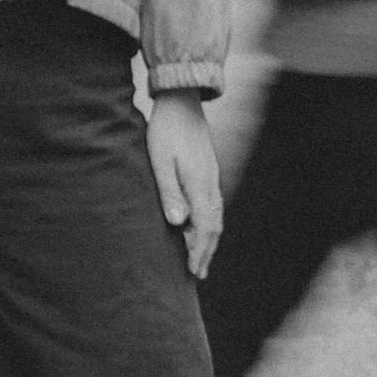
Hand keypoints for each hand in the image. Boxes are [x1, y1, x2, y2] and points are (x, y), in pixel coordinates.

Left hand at [147, 92, 223, 278]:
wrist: (182, 102)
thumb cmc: (165, 131)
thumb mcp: (160, 161)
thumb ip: (169, 192)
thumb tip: (178, 223)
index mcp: (199, 185)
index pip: (203, 228)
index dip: (199, 252)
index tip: (194, 272)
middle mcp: (210, 184)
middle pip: (214, 226)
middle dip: (206, 251)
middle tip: (199, 274)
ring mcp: (212, 177)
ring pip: (215, 216)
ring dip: (208, 239)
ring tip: (200, 257)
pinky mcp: (208, 171)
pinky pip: (213, 205)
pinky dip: (208, 223)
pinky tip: (198, 226)